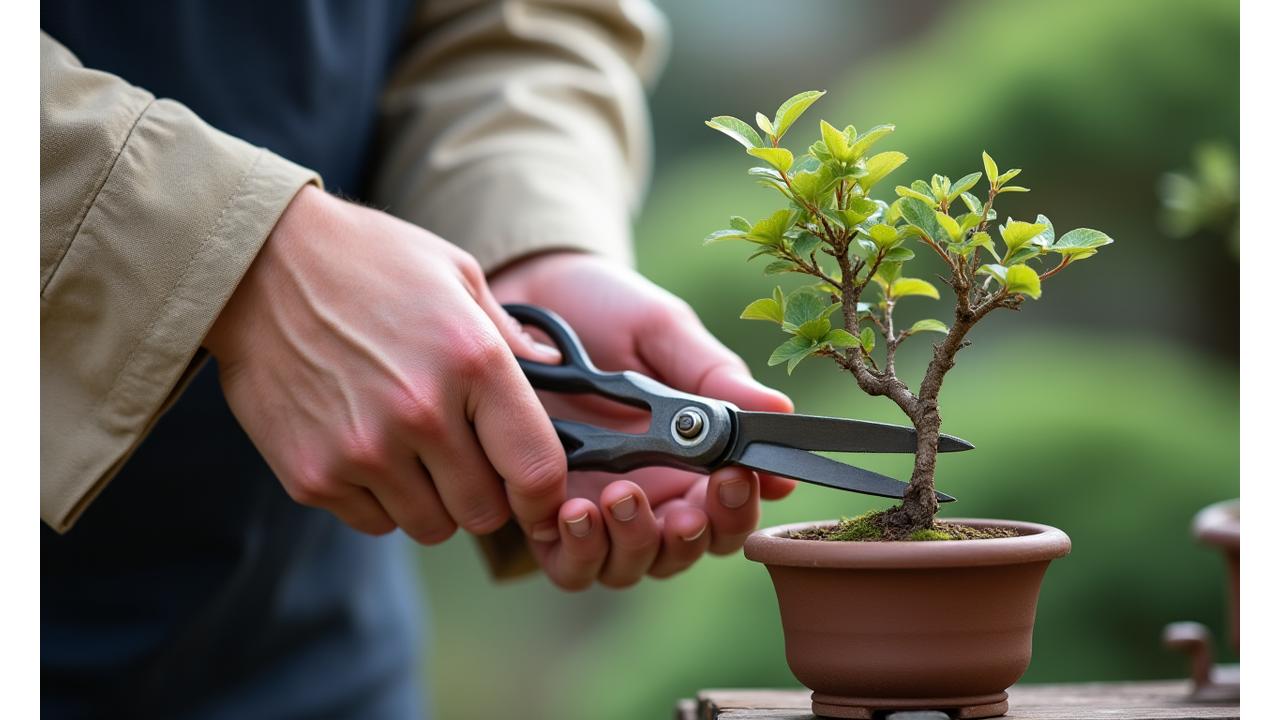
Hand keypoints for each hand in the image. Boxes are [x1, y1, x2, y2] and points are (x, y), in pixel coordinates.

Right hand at [204, 186, 567, 544]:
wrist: (256, 263)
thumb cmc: (368, 261)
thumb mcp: (456, 274)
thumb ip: (511, 335)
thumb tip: (558, 372)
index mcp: (473, 362)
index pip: (537, 471)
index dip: (546, 495)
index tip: (538, 493)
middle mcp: (421, 415)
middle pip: (484, 513)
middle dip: (484, 492)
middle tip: (464, 456)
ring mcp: (363, 452)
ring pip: (430, 526)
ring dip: (432, 500)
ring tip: (411, 447)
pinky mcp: (312, 476)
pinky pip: (373, 521)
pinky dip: (379, 499)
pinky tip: (365, 445)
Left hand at [489, 251, 796, 588]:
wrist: (519, 295)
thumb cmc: (601, 310)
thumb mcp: (660, 332)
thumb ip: (713, 376)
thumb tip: (780, 411)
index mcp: (689, 458)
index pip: (728, 510)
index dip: (741, 508)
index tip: (738, 478)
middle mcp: (648, 495)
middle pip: (684, 552)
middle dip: (691, 537)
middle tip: (684, 509)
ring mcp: (594, 510)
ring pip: (628, 567)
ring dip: (633, 544)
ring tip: (621, 497)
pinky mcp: (541, 516)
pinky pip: (566, 563)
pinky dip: (577, 550)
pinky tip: (574, 511)